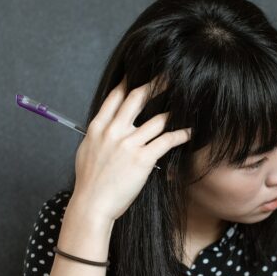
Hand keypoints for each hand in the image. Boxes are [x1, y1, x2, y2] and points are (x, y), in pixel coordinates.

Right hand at [71, 76, 191, 221]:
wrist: (92, 204)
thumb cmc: (90, 182)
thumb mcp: (87, 151)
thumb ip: (99, 135)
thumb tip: (107, 126)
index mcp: (98, 127)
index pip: (115, 96)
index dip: (129, 81)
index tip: (139, 71)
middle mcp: (113, 131)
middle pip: (137, 97)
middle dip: (155, 84)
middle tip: (169, 77)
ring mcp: (128, 144)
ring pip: (157, 119)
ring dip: (173, 111)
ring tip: (185, 105)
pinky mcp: (142, 159)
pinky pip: (166, 141)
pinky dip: (180, 135)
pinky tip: (189, 132)